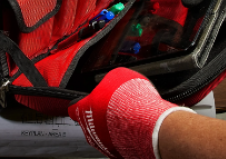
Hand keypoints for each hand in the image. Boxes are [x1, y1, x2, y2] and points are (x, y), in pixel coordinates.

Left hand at [68, 67, 190, 158]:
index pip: (74, 107)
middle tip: (115, 104)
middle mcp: (91, 131)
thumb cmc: (130, 102)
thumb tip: (112, 81)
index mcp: (84, 110)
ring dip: (114, 125)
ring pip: (106, 133)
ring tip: (130, 115)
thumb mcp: (117, 75)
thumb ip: (109, 80)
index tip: (87, 99)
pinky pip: (120, 142)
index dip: (82, 101)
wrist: (150, 124)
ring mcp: (105, 145)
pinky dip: (126, 135)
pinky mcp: (120, 154)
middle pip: (91, 121)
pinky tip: (137, 126)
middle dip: (102, 112)